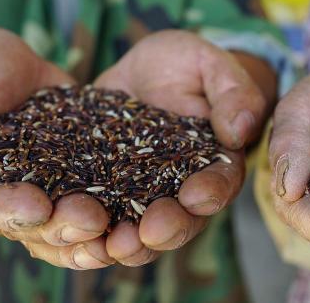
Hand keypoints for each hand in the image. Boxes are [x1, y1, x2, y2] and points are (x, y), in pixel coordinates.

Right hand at [0, 26, 113, 270]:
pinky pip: (92, 215)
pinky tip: (139, 225)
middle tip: (94, 218)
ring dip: (91, 237)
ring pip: (61, 233)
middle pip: (25, 227)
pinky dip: (115, 224)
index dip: (5, 209)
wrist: (6, 68)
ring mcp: (36, 199)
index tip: (37, 206)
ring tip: (121, 229)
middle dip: (60, 226)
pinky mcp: (72, 187)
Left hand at [89, 30, 271, 266]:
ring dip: (128, 244)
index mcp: (215, 163)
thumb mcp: (210, 64)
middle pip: (180, 220)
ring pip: (139, 232)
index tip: (196, 196)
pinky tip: (70, 233)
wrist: (141, 70)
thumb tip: (239, 129)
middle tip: (149, 233)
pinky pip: (97, 221)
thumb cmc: (186, 64)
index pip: (220, 183)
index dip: (210, 192)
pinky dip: (86, 234)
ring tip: (112, 246)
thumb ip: (232, 92)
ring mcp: (140, 197)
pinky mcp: (102, 193)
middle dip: (166, 230)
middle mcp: (180, 190)